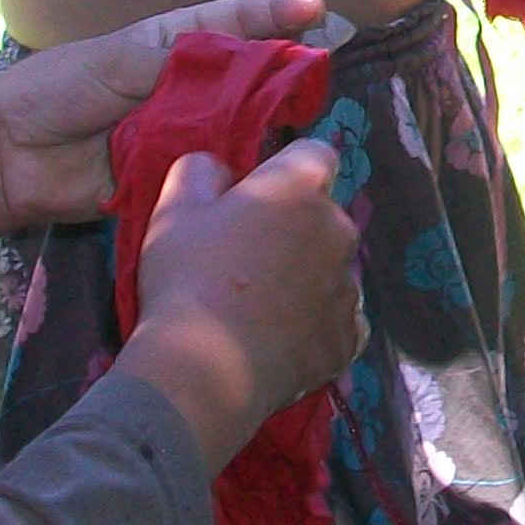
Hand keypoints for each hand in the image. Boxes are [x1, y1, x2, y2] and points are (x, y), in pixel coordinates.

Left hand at [0, 0, 328, 250]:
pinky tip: (265, 167)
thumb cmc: (55, 92)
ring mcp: (181, 133)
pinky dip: (235, 170)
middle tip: (321, 70)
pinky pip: (213, 172)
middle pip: (246, 77)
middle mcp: (184, 88)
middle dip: (283, 72)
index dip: (273, 14)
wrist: (9, 158)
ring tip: (302, 119)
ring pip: (238, 126)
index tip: (315, 7)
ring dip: (265, 124)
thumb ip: (173, 66)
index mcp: (168, 46)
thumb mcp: (115, 62)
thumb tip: (232, 72)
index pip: (231, 22)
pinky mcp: (173, 176)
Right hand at [115, 138, 366, 469]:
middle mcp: (339, 230)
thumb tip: (222, 171)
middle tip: (245, 260)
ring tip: (259, 308)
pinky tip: (283, 339)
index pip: (313, 156)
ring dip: (306, 279)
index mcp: (302, 188)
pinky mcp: (349, 339)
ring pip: (331, 270)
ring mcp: (349, 288)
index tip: (253, 199)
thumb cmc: (188, 277)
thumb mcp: (175, 209)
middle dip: (294, 229)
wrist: (205, 368)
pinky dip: (317, 326)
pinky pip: (339, 321)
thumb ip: (200, 171)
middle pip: (322, 216)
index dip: (284, 172)